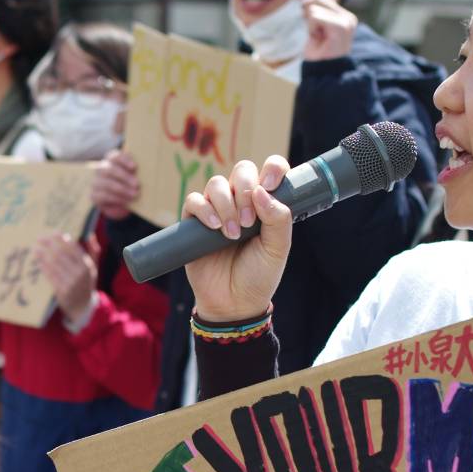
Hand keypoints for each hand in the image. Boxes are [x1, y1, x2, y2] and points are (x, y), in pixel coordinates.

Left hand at [35, 232, 96, 324]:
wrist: (83, 307)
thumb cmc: (86, 283)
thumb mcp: (93, 267)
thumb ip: (93, 250)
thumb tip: (90, 234)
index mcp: (87, 265)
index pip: (73, 247)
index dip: (61, 238)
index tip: (52, 232)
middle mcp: (81, 273)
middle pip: (61, 254)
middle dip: (49, 244)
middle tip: (39, 238)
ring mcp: (71, 283)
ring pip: (54, 264)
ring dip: (43, 255)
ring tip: (35, 248)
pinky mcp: (62, 291)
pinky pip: (50, 276)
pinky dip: (43, 267)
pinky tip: (38, 261)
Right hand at [91, 150, 140, 220]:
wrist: (121, 203)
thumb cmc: (130, 185)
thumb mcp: (134, 177)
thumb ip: (136, 172)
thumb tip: (146, 172)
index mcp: (110, 161)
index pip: (114, 156)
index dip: (124, 160)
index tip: (134, 167)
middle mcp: (100, 169)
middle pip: (110, 169)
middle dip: (124, 177)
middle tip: (137, 184)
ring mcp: (96, 182)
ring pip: (107, 184)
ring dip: (122, 190)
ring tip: (134, 195)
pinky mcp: (94, 195)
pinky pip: (104, 196)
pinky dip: (116, 199)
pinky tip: (126, 201)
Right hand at [180, 156, 293, 322]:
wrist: (233, 303)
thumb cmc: (258, 276)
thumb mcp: (278, 249)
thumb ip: (279, 219)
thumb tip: (262, 191)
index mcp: (265, 203)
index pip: (271, 170)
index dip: (272, 168)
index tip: (271, 183)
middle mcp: (241, 201)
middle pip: (242, 170)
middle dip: (245, 190)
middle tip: (248, 221)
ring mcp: (217, 210)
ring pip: (216, 184)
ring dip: (226, 205)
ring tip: (232, 233)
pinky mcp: (194, 223)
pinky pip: (194, 201)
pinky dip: (205, 209)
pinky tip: (215, 227)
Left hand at [303, 0, 358, 62]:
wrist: (323, 73)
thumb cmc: (318, 53)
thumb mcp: (315, 27)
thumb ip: (316, 11)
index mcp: (344, 16)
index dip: (311, 9)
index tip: (314, 28)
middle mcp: (348, 17)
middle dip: (310, 14)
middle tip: (315, 33)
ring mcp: (346, 21)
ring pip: (315, 7)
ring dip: (310, 24)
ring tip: (318, 37)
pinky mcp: (341, 26)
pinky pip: (315, 16)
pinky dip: (311, 28)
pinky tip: (318, 39)